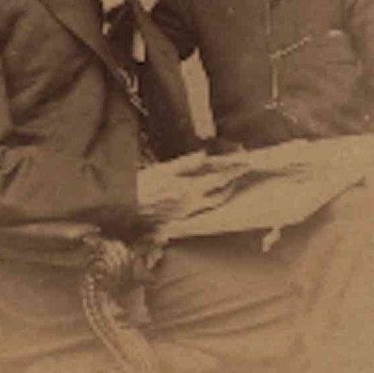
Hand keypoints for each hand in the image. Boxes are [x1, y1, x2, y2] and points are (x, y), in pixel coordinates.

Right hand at [137, 152, 251, 222]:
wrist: (128, 210)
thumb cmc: (141, 187)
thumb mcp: (161, 170)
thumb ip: (185, 163)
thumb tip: (205, 155)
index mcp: (189, 188)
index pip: (219, 178)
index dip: (233, 170)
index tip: (245, 162)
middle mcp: (192, 202)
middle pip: (221, 193)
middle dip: (234, 181)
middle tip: (243, 169)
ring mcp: (188, 211)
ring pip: (215, 202)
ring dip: (227, 191)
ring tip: (233, 181)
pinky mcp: (182, 216)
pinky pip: (204, 207)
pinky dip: (214, 198)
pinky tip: (213, 193)